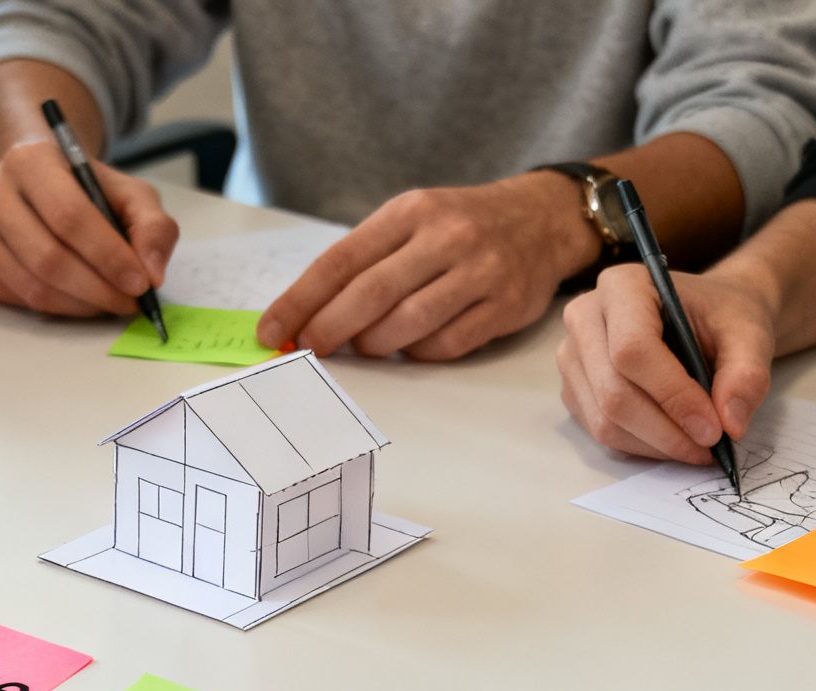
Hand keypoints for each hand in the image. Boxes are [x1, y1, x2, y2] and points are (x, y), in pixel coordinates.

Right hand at [0, 139, 176, 315]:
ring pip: (33, 287)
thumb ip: (152, 227)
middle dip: (98, 289)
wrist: (33, 183)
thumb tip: (152, 273)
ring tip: (110, 303)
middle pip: (49, 258)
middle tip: (130, 302)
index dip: (108, 256)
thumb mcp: (129, 193)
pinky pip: (18, 299)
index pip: (69, 216)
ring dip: (80, 306)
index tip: (140, 283)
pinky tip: (80, 300)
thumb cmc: (83, 189)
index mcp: (30, 160)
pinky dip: (57, 309)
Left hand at [256, 172, 592, 360]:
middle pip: (370, 294)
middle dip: (328, 329)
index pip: (341, 260)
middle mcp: (447, 237)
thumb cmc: (459, 226)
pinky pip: (446, 345)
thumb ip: (365, 260)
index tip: (273, 329)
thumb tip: (306, 314)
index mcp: (411, 211)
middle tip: (308, 349)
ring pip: (407, 325)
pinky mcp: (506, 306)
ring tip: (365, 346)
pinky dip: (418, 353)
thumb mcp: (412, 220)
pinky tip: (411, 345)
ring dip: (374, 345)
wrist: (542, 219)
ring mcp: (480, 272)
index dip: (300, 300)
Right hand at [557, 264, 775, 462]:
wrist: (707, 319)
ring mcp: (573, 356)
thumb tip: (731, 424)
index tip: (713, 428)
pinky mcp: (574, 389)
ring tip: (697, 446)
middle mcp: (585, 317)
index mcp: (623, 286)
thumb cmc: (723, 318)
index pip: (633, 349)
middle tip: (710, 447)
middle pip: (614, 392)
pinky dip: (642, 447)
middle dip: (666, 431)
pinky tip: (673, 439)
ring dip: (655, 445)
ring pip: (604, 420)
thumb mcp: (750, 334)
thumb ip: (747, 374)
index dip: (672, 395)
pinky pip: (601, 432)